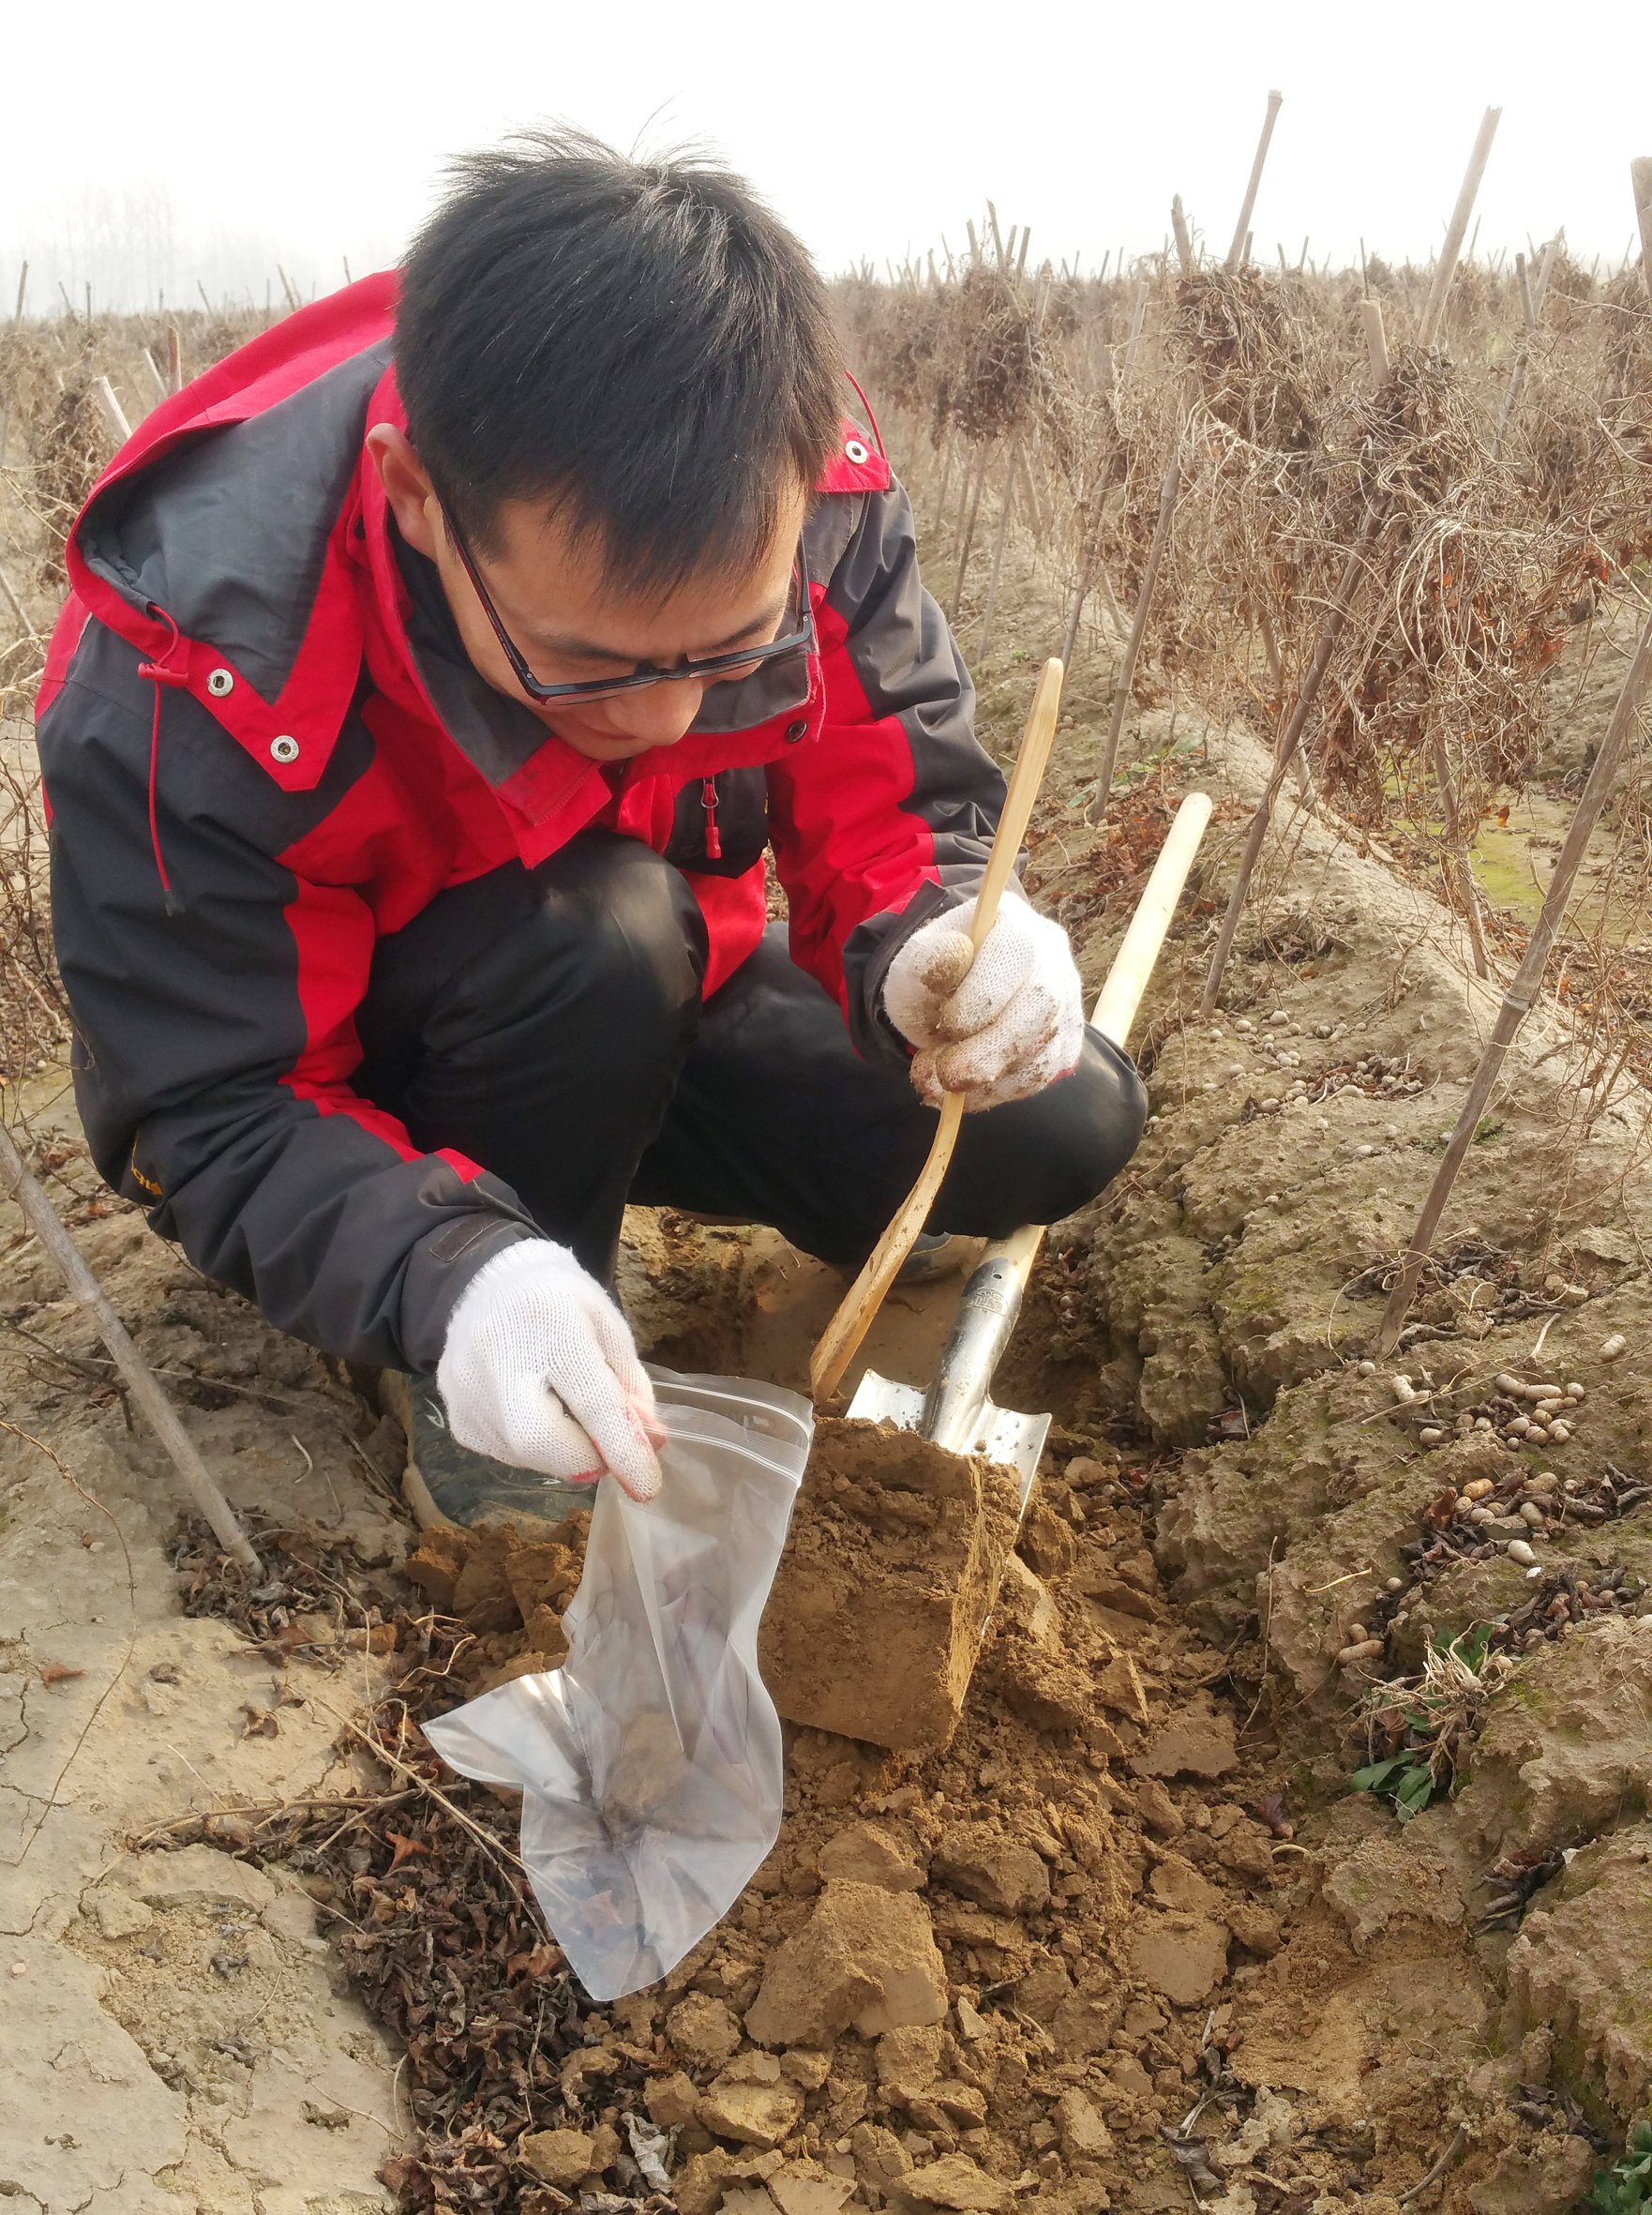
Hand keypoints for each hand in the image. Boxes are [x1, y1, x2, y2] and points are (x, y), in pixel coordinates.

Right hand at [436, 1240, 663, 1502]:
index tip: (647, 1486)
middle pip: (539, 1441)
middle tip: (607, 1446)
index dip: (622, 1449)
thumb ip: (630, 1390)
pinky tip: (534, 1409)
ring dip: (562, 1451)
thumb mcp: (609, 1330)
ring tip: (565, 1409)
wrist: (491, 1284)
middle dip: (585, 1458)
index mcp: (550, 1321)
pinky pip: (504, 1453)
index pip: (591, 1401)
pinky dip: (534, 1448)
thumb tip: (649, 1446)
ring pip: (523, 1455)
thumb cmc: (563, 1304)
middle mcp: (495, 1355)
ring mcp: (466, 1389)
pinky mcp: (454, 1414)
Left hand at [883, 889, 1084, 1110]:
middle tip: (945, 1076)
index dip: (982, 996)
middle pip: (1040, 1005)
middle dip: (989, 1049)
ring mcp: (1066, 1000)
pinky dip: (999, 1091)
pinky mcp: (1065, 1040)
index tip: (945, 1025)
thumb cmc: (933, 974)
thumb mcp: (914, 963)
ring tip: (939, 1086)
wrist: (950, 992)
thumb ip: (927, 962)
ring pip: (1044, 1048)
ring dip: (989, 1080)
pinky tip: (964, 1095)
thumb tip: (955, 955)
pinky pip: (1042, 1074)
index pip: (1015, 954)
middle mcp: (1051, 957)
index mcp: (1014, 922)